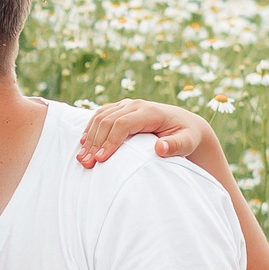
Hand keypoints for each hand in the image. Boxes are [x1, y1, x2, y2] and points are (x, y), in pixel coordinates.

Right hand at [76, 100, 213, 168]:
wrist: (185, 124)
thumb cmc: (186, 136)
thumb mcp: (187, 142)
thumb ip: (176, 145)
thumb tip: (160, 148)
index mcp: (150, 112)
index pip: (123, 123)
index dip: (110, 141)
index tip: (100, 159)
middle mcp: (136, 105)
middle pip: (108, 120)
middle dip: (95, 142)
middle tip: (86, 164)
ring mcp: (126, 105)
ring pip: (100, 117)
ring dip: (89, 138)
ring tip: (81, 158)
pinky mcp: (120, 109)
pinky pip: (100, 116)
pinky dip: (90, 129)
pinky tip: (83, 144)